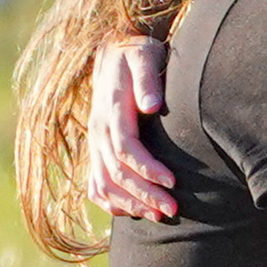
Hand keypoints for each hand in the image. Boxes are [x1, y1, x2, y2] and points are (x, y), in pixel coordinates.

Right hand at [83, 36, 174, 220]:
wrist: (113, 51)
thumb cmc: (136, 53)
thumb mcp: (144, 56)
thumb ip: (148, 79)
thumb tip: (153, 105)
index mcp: (110, 110)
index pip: (125, 148)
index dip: (147, 169)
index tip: (173, 182)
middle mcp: (97, 130)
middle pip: (116, 173)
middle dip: (144, 194)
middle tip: (173, 209)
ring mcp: (93, 142)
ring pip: (104, 184)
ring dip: (130, 203)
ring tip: (159, 215)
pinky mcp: (95, 149)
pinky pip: (94, 184)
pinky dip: (110, 202)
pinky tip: (132, 212)